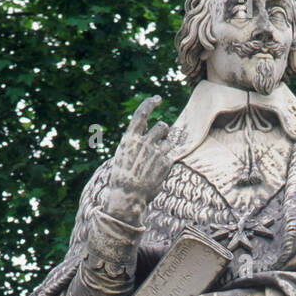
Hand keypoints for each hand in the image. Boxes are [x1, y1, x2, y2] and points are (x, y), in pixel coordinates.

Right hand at [105, 96, 171, 223]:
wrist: (128, 196)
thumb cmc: (123, 176)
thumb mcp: (123, 153)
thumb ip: (134, 138)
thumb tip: (144, 124)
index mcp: (130, 138)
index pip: (142, 113)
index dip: (150, 103)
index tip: (158, 99)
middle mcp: (144, 142)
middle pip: (161, 127)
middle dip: (162, 132)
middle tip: (159, 141)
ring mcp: (156, 152)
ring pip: (168, 139)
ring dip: (166, 143)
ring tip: (158, 155)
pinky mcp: (166, 162)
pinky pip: (172, 151)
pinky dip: (169, 155)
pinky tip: (162, 163)